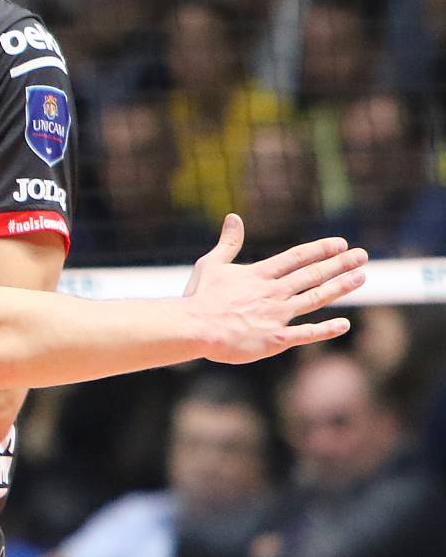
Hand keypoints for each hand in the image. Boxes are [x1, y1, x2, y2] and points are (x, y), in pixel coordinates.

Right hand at [184, 216, 364, 363]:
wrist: (194, 327)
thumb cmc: (199, 297)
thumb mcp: (211, 264)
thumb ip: (228, 243)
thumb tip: (233, 217)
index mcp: (259, 275)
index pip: (297, 258)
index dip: (320, 250)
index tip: (340, 244)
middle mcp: (273, 292)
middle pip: (312, 275)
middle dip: (340, 264)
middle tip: (362, 256)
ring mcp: (277, 315)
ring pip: (315, 298)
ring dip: (339, 287)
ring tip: (361, 277)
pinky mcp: (275, 338)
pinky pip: (306, 334)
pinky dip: (326, 330)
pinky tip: (344, 325)